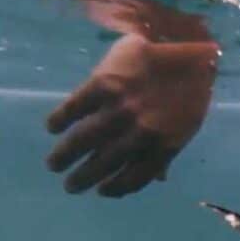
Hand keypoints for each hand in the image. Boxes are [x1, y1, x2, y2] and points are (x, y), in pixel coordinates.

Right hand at [45, 33, 216, 196]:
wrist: (185, 48)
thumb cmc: (187, 90)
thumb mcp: (185, 125)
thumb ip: (168, 150)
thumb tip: (159, 177)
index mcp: (164, 146)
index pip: (135, 177)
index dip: (116, 188)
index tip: (101, 192)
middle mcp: (140, 132)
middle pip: (104, 163)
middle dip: (83, 178)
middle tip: (70, 186)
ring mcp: (121, 108)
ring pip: (85, 139)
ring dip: (66, 155)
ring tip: (54, 165)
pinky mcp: (103, 85)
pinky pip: (75, 108)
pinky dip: (60, 119)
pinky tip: (52, 127)